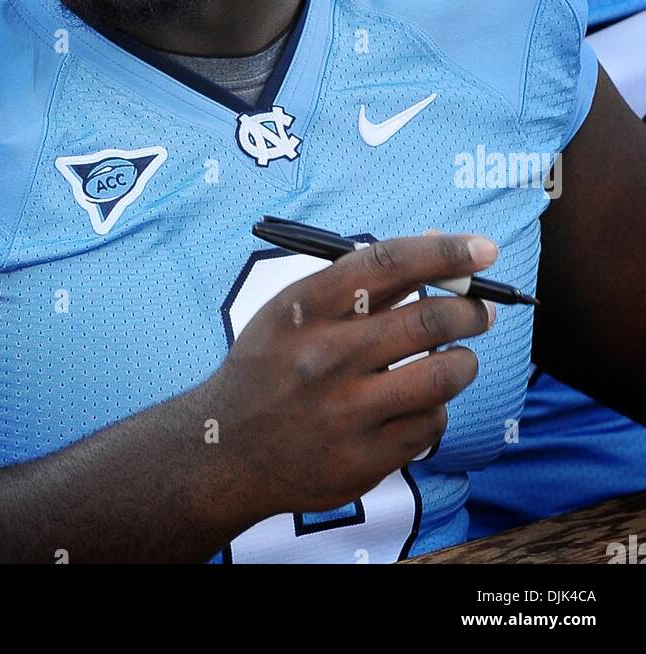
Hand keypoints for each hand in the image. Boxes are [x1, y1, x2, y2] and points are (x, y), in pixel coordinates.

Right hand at [206, 232, 497, 520]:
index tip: (482, 249)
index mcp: (304, 308)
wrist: (226, 450)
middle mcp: (324, 357)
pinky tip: (421, 403)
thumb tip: (439, 251)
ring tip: (460, 357)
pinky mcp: (363, 460)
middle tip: (480, 311)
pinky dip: (437, 408)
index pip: (388, 263)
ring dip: (465, 361)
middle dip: (470, 310)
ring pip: (442, 375)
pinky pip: (431, 425)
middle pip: (428, 318)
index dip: (444, 252)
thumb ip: (360, 285)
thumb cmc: (272, 365)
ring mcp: (344, 412)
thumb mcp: (294, 311)